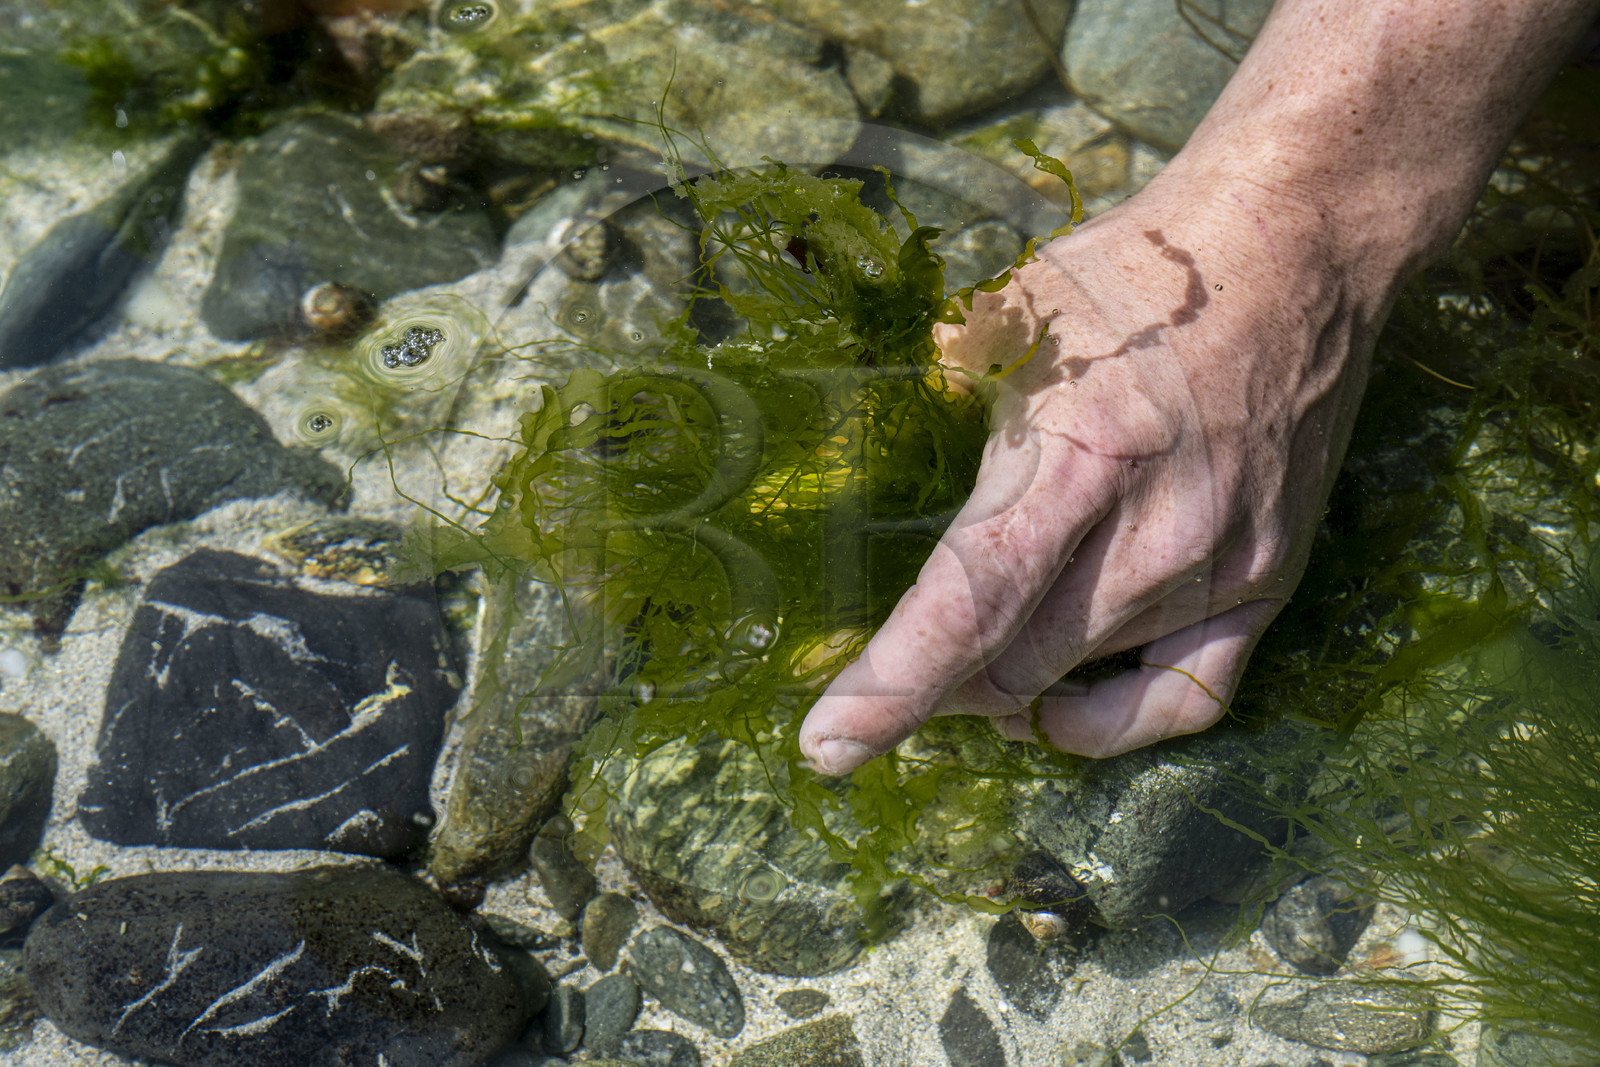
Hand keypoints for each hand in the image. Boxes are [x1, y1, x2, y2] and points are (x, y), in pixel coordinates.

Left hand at [797, 183, 1380, 771]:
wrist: (1296, 247)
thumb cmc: (1135, 274)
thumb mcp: (1013, 320)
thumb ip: (950, 403)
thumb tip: (893, 457)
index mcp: (1079, 453)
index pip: (972, 599)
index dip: (894, 683)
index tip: (828, 745)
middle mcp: (1156, 531)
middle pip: (1016, 662)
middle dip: (940, 682)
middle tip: (903, 663)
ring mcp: (1223, 565)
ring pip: (1079, 677)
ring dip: (1009, 683)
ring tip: (973, 651)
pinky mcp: (1271, 581)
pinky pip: (1186, 701)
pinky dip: (1109, 723)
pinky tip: (1060, 712)